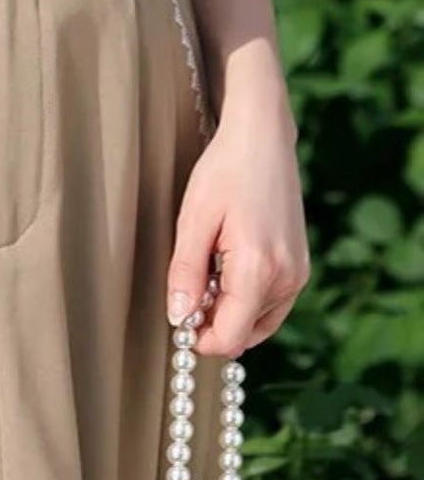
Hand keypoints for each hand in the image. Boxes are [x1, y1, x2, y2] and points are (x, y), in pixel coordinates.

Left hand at [165, 109, 310, 358]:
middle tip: (189, 287)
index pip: (231, 337)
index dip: (201, 340)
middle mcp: (286, 279)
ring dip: (230, 310)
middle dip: (214, 323)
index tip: (179, 322)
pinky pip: (271, 303)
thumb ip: (185, 273)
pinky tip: (226, 268)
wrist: (262, 139)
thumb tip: (178, 319)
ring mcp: (297, 274)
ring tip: (207, 269)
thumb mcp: (194, 219)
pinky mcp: (300, 267)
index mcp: (258, 269)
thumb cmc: (225, 171)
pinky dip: (247, 299)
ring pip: (258, 321)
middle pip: (245, 332)